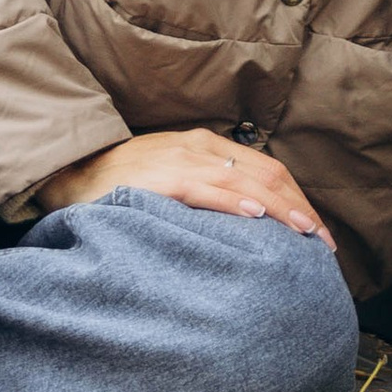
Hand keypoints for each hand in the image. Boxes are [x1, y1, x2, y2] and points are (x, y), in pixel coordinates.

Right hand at [41, 128, 335, 246]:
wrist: (69, 173)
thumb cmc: (122, 186)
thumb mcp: (174, 182)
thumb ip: (208, 195)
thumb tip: (249, 226)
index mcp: (207, 147)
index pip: (268, 171)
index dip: (298, 200)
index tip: (318, 234)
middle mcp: (199, 148)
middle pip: (267, 175)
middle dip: (300, 209)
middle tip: (323, 244)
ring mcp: (180, 160)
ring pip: (245, 181)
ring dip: (280, 208)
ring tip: (304, 233)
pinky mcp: (160, 178)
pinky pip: (206, 188)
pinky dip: (235, 202)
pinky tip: (258, 217)